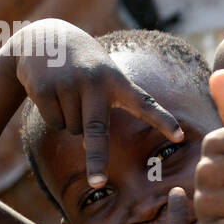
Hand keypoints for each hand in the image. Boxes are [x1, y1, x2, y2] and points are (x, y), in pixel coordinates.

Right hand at [13, 19, 181, 186]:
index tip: (179, 136)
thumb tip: (91, 144)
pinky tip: (52, 93)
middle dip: (97, 159)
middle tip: (99, 184)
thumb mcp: (106, 75)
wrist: (44, 38)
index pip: (145, 103)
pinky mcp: (44, 88)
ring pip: (74, 130)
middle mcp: (94, 81)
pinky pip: (54, 123)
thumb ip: (112, 105)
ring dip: (72, 121)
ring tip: (70, 93)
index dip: (163, 121)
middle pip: (97, 131)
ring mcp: (68, 84)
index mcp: (117, 80)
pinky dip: (54, 116)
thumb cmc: (86, 65)